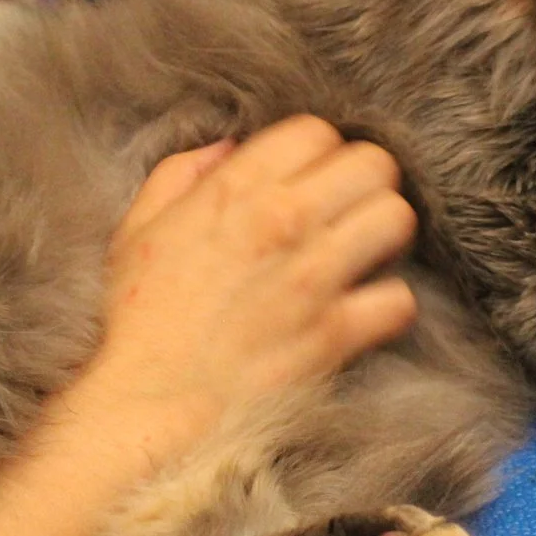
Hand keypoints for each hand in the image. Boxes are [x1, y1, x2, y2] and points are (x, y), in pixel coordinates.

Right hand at [70, 116, 419, 460]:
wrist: (147, 403)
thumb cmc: (136, 319)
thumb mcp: (137, 227)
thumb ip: (180, 174)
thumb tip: (230, 148)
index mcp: (234, 190)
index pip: (316, 131)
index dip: (319, 151)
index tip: (311, 177)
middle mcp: (283, 221)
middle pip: (372, 164)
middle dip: (366, 181)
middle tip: (349, 208)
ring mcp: (315, 276)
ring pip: (396, 219)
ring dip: (386, 233)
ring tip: (366, 251)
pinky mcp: (337, 333)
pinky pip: (400, 299)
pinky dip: (389, 306)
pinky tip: (366, 310)